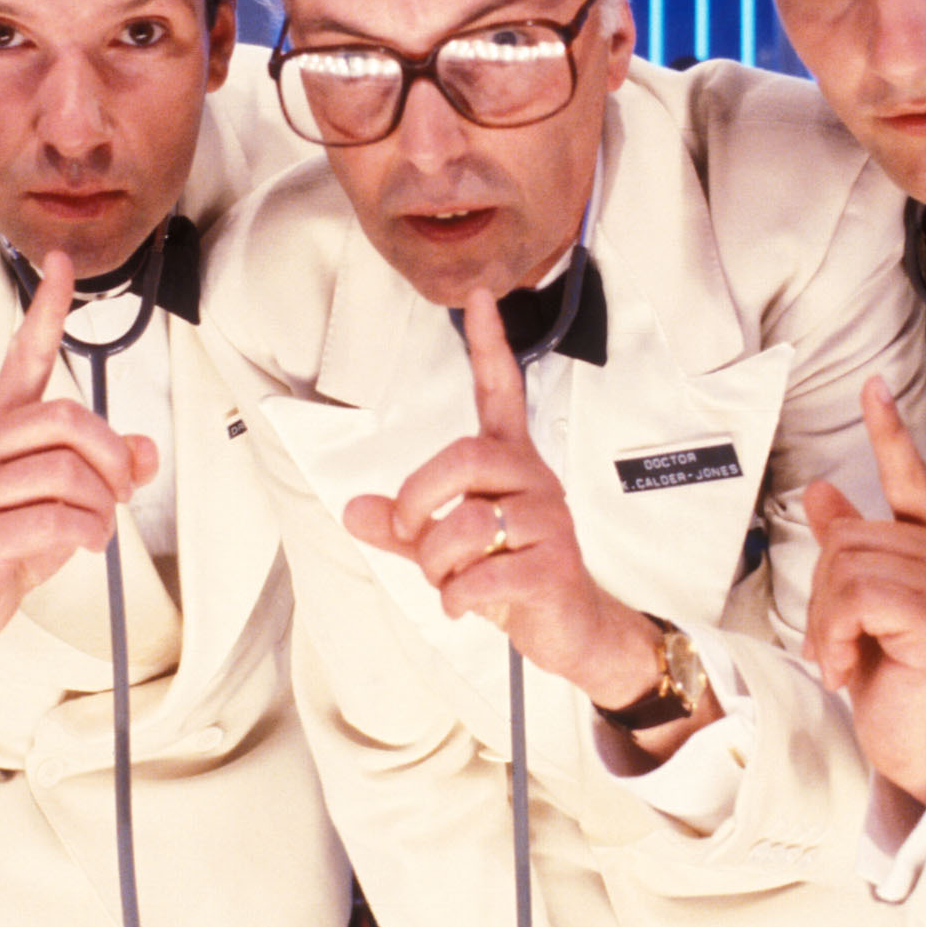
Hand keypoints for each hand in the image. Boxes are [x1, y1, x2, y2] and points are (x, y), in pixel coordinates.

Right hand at [0, 252, 157, 701]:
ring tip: (99, 526)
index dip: (44, 309)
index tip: (58, 261)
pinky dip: (87, 531)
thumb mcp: (65, 501)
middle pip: (65, 416)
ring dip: (103, 503)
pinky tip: (86, 543)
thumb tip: (147, 451)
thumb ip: (105, 470)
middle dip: (111, 452)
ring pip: (66, 469)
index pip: (21, 357)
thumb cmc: (5, 543)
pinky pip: (54, 517)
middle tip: (121, 488)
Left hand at [343, 290, 678, 730]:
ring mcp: (551, 522)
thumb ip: (401, 530)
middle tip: (412, 534)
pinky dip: (457, 598)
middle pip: (464, 457)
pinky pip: (484, 575)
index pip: (501, 392)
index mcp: (510, 464)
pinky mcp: (556, 566)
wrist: (572, 631)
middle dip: (419, 500)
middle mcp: (534, 480)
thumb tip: (353, 510)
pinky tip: (465, 606)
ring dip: (436, 565)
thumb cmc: (510, 576)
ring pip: (468, 524)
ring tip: (449, 582)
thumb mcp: (447, 550)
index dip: (489, 345)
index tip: (479, 295)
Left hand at [802, 375, 925, 803]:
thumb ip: (852, 545)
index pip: (913, 477)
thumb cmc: (898, 675)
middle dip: (824, 595)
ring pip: (846, 566)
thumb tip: (825, 492)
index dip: (889, 431)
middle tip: (838, 641)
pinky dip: (836, 636)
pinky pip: (856, 598)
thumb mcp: (863, 603)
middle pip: (849, 538)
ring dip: (827, 622)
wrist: (923, 745)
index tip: (874, 387)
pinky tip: (851, 667)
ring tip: (848, 656)